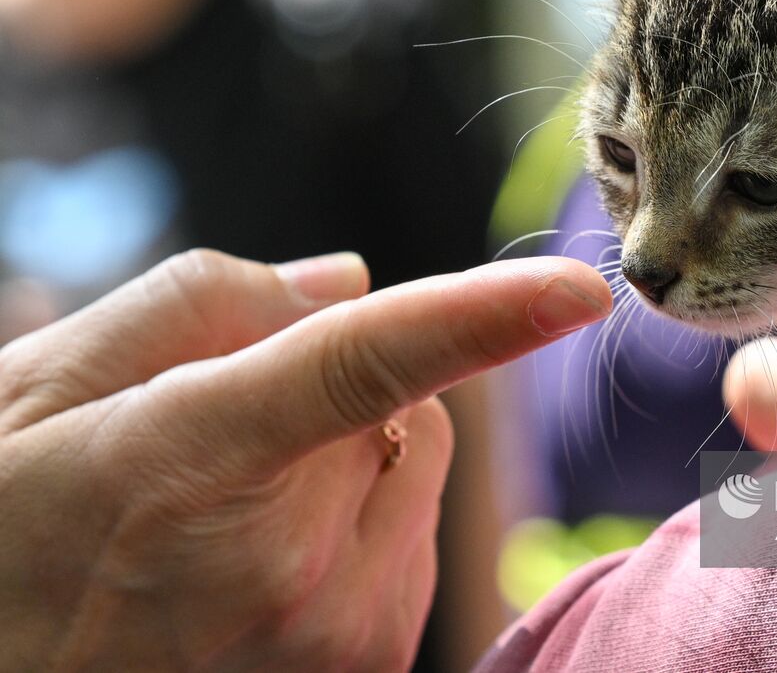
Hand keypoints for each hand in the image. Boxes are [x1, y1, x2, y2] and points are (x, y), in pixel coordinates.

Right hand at [0, 249, 610, 670]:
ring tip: (230, 517)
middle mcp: (287, 564)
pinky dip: (364, 530)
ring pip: (418, 475)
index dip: (487, 316)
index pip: (371, 365)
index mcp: (196, 460)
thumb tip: (348, 281)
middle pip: (411, 408)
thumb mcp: (40, 390)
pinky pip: (412, 548)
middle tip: (232, 434)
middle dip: (351, 396)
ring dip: (358, 465)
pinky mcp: (366, 670)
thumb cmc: (3, 537)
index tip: (581, 289)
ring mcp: (334, 635)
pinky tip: (260, 569)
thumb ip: (197, 305)